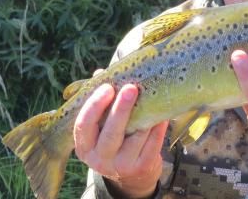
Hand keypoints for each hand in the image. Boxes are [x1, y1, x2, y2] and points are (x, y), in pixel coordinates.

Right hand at [74, 71, 167, 197]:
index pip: (84, 125)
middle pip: (111, 133)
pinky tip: (163, 114)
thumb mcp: (102, 126)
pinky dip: (159, 127)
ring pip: (136, 136)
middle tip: (131, 88)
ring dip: (146, 114)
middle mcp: (100, 159)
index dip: (95, 105)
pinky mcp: (142, 167)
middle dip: (122, 109)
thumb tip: (99, 73)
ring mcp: (122, 166)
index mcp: (85, 146)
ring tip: (152, 95)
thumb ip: (100, 101)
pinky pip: (153, 143)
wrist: (131, 174)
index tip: (107, 87)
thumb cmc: (114, 138)